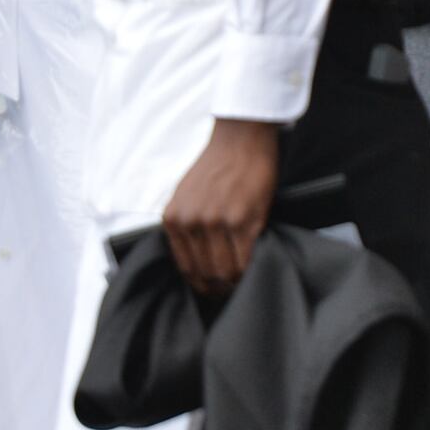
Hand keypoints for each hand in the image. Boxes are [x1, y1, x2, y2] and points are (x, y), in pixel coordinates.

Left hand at [162, 118, 281, 296]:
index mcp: (173, 218)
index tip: (211, 288)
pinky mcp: (242, 220)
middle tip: (230, 290)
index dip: (200, 283)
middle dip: (219, 286)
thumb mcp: (186, 195)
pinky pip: (246, 259)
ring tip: (243, 281)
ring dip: (236, 281)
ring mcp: (216, 222)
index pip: (185, 266)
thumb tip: (197, 260)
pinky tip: (255, 266)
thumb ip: (186, 224)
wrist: (240, 139)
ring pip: (225, 271)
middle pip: (205, 273)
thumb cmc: (217, 166)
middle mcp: (191, 222)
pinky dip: (251, 268)